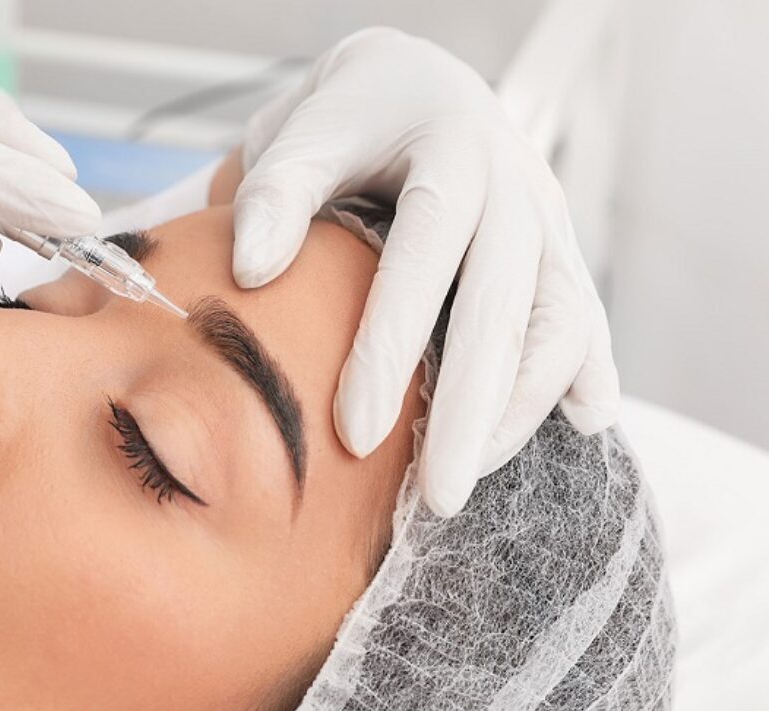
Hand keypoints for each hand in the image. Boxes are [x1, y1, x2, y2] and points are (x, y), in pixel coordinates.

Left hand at [230, 28, 618, 515]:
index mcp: (449, 150)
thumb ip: (277, 191)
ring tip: (474, 474)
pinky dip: (586, 369)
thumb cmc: (349, 118)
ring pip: (560, 320)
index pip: (425, 258)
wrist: (415, 84)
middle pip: (506, 308)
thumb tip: (251, 272)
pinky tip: (582, 422)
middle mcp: (513, 186)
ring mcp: (545, 218)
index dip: (392, 348)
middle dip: (474, 412)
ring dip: (524, 406)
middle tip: (439, 498)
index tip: (356, 435)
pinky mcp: (559, 247)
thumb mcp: (303, 131)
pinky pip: (585, 312)